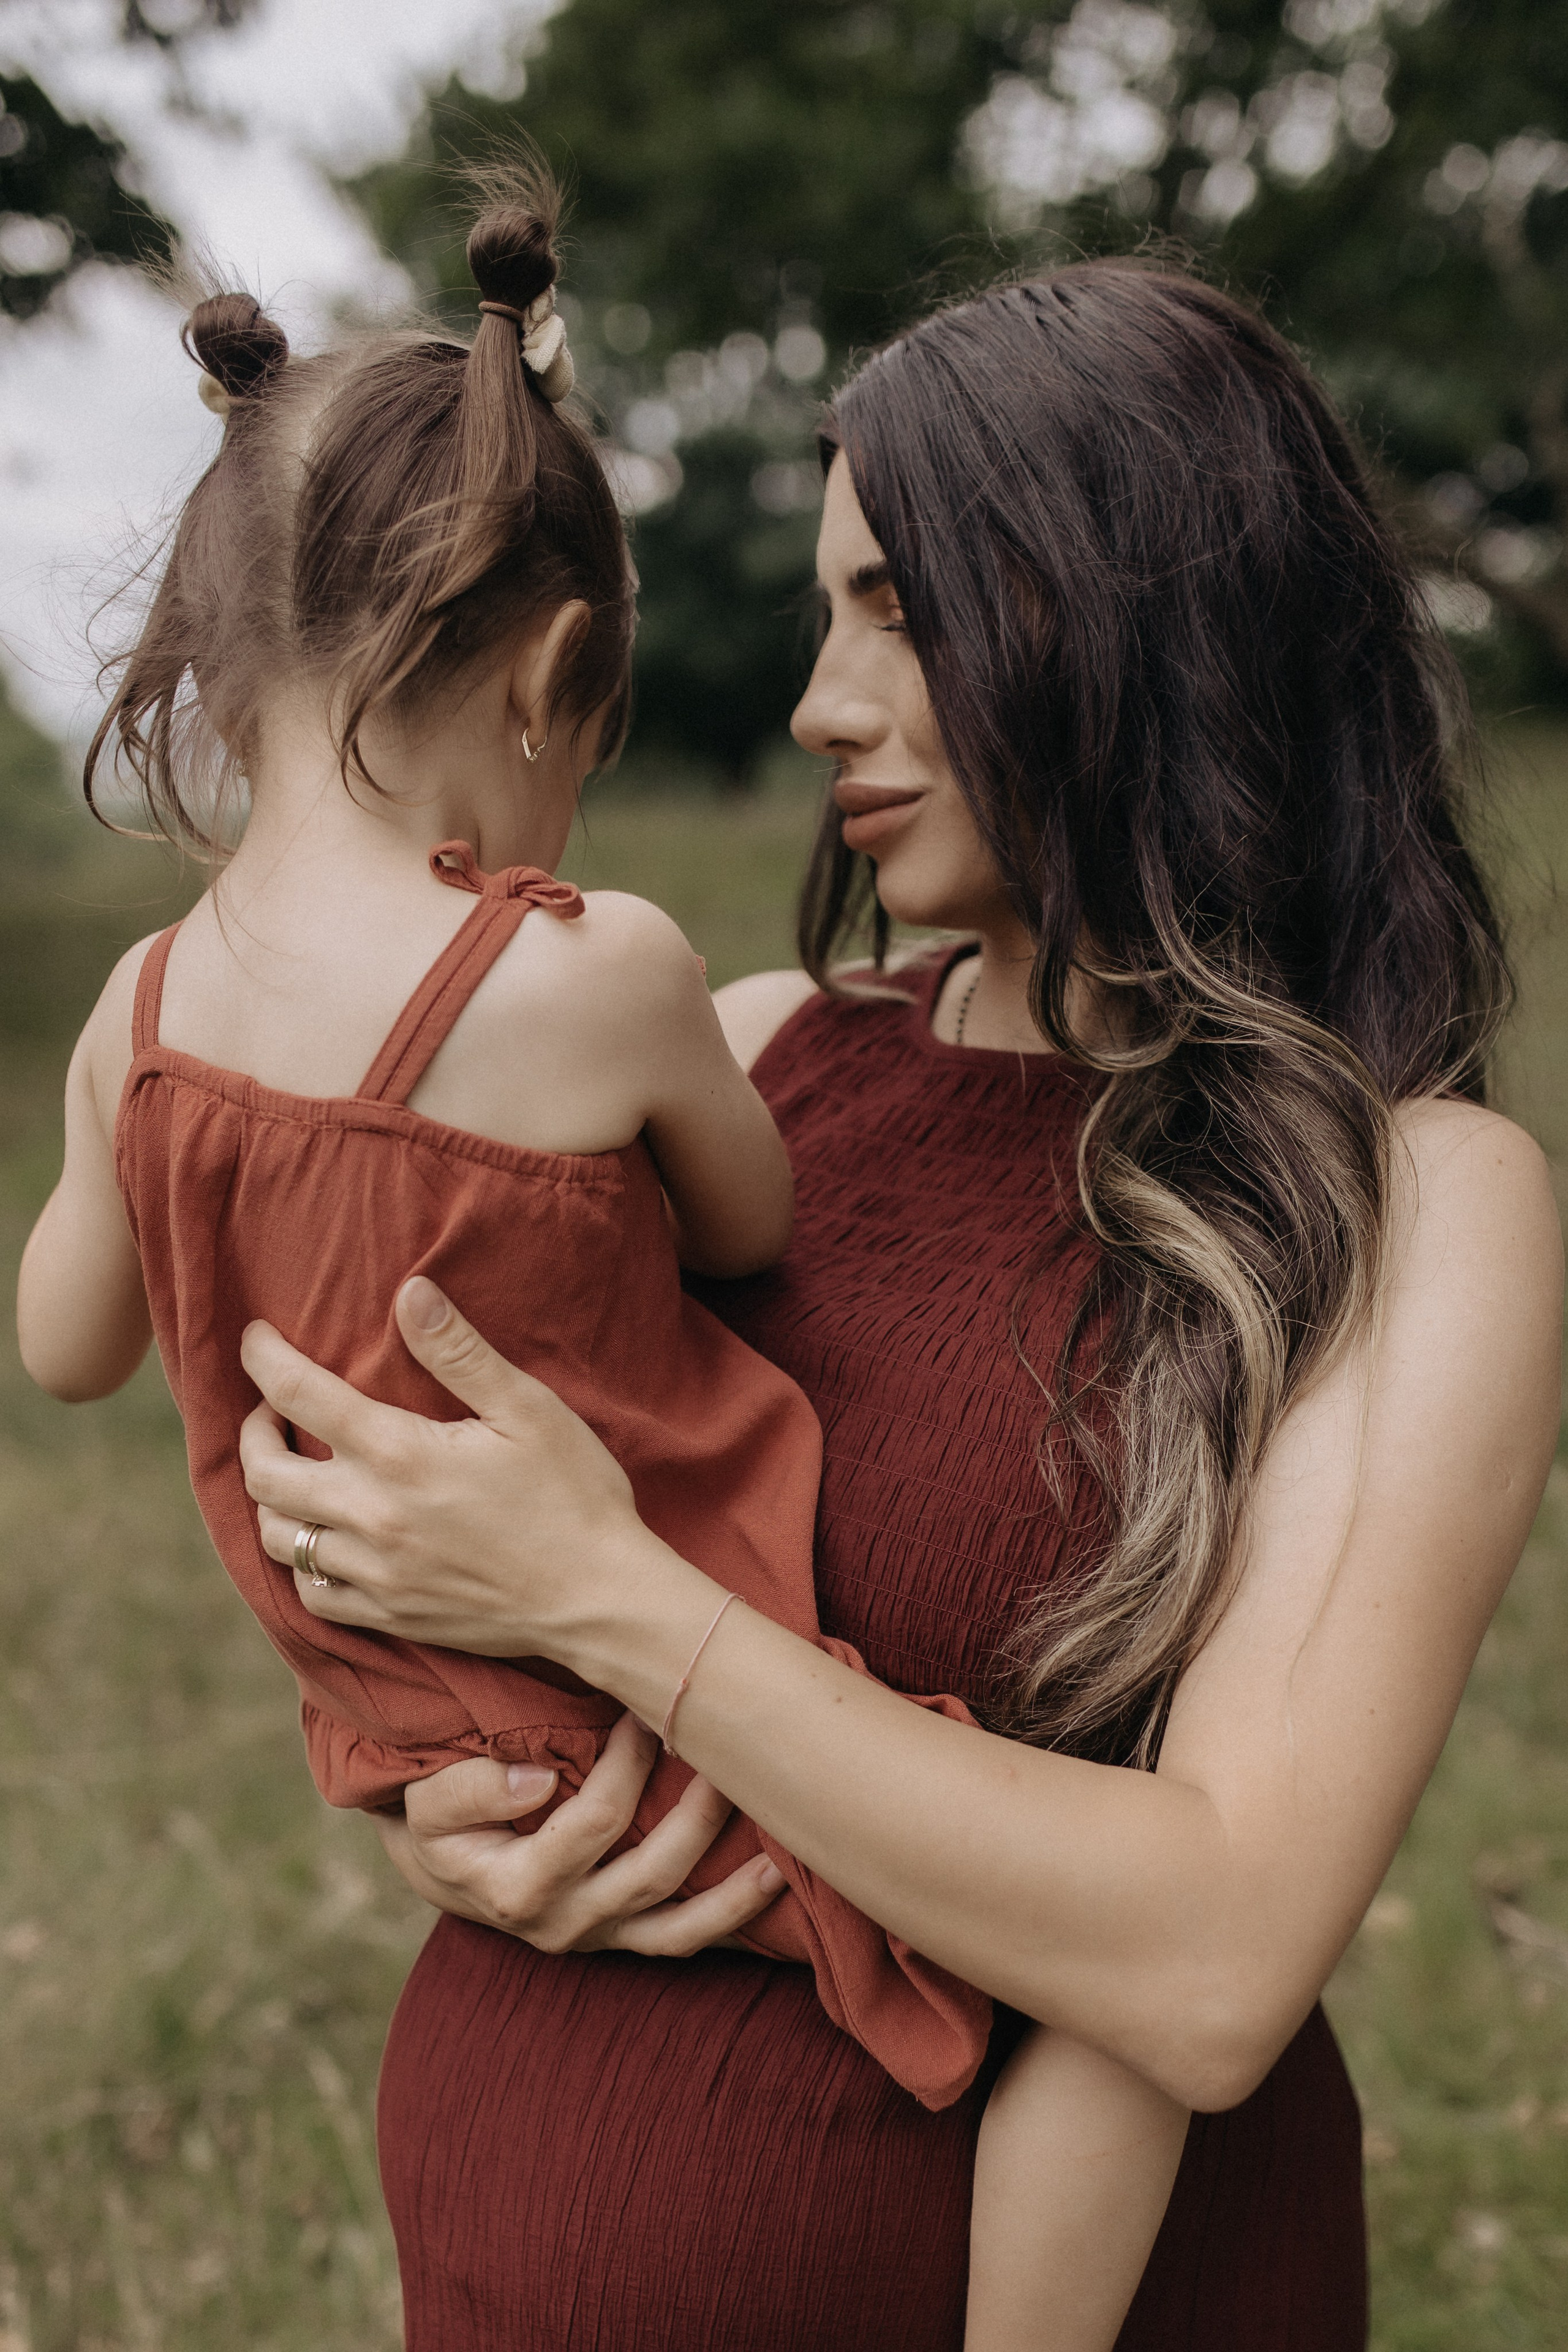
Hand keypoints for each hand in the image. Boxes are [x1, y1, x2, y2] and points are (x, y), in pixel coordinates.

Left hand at [237, 1275, 654, 1662]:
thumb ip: (459, 1352)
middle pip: (264, 1473)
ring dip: (270, 1498)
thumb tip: (410, 1291)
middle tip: (267, 1410)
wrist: (601, 1599)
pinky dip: (301, 1563)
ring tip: (290, 1471)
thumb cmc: (573, 1495)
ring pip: (277, 1538)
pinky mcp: (391, 1613)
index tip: (254, 1338)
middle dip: (250, 1431)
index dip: (264, 1359)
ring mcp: (376, 1573)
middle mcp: (371, 1517)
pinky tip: (323, 1541)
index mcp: (400, 1454)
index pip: (298, 1394)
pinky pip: (311, 1595)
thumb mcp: (528, 1408)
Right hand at [377, 1713, 786, 1955]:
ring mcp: (598, 1936)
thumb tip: (536, 1782)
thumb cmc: (432, 1816)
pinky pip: (682, 1939)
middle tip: (726, 1743)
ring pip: (679, 1920)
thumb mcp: (423, 1800)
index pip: (593, 1823)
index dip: (628, 1763)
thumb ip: (467, 1790)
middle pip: (651, 1867)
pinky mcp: (621, 1936)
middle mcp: (564, 1923)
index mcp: (516, 1890)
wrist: (439, 1861)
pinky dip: (731, 1915)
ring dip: (733, 1877)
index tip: (646, 1708)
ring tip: (781, 1830)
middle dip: (696, 1805)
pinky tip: (775, 1878)